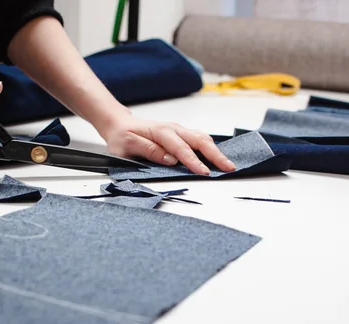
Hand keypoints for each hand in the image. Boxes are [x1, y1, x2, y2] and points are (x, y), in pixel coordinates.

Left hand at [101, 113, 235, 174]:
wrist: (120, 125)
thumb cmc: (123, 137)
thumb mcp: (128, 146)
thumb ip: (149, 151)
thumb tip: (170, 159)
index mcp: (161, 132)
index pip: (181, 148)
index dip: (194, 161)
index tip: (204, 172)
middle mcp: (173, 129)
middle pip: (199, 140)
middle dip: (215, 155)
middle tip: (228, 168)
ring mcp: (179, 130)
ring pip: (202, 139)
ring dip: (216, 151)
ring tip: (228, 165)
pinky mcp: (182, 135)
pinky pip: (200, 140)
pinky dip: (211, 148)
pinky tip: (218, 158)